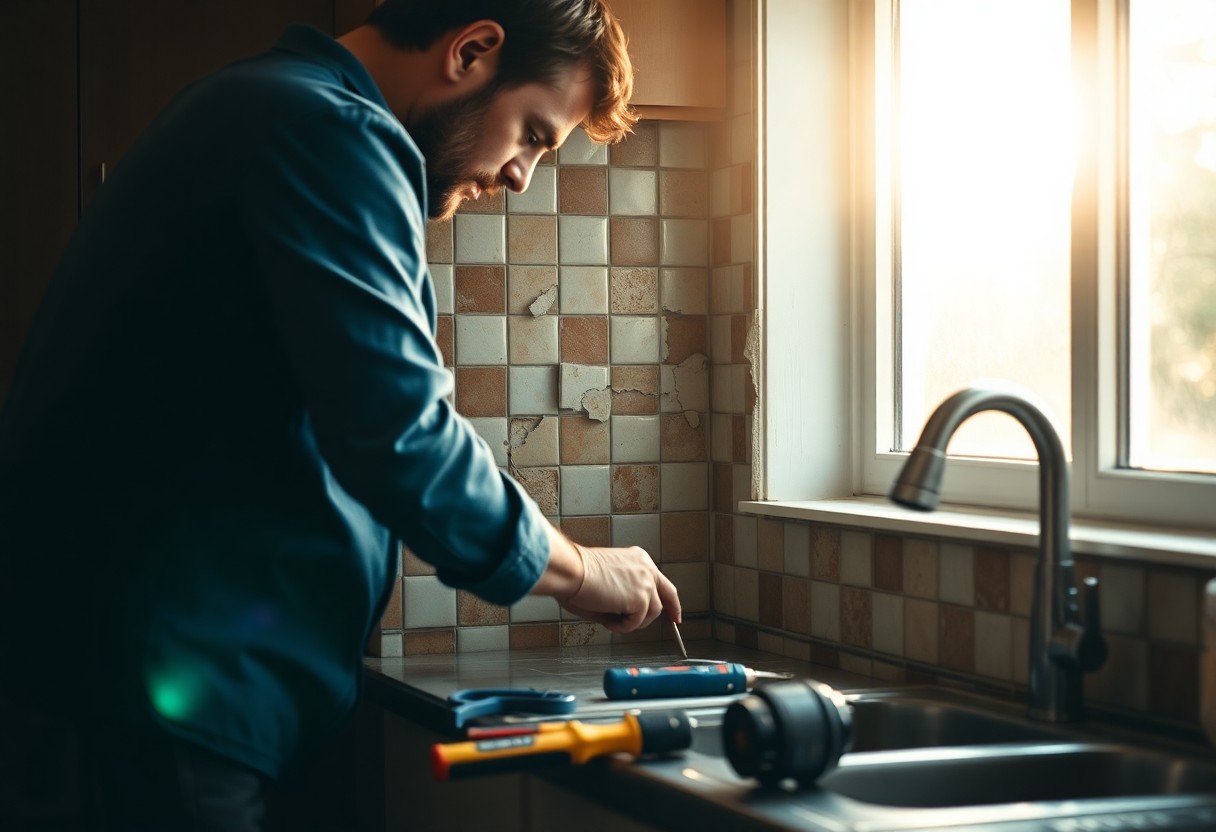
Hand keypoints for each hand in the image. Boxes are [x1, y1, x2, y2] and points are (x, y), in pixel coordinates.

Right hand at [560, 544, 681, 632]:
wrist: (572, 571)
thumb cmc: (578, 574)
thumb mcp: (608, 580)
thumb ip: (624, 596)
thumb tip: (624, 616)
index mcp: (637, 560)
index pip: (660, 580)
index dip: (668, 597)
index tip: (672, 609)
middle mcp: (645, 568)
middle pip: (668, 594)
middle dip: (673, 610)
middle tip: (674, 623)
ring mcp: (645, 583)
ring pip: (652, 613)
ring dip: (632, 621)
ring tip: (612, 618)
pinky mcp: (641, 599)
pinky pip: (637, 623)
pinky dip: (622, 627)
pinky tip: (608, 620)